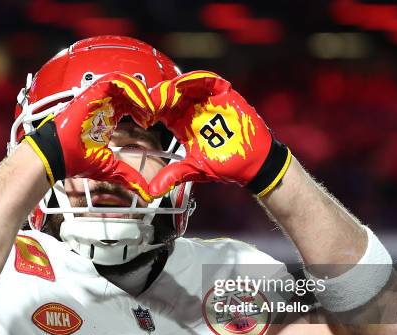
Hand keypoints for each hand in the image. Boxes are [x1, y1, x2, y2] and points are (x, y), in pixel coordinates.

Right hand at [24, 72, 154, 200]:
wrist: (57, 155)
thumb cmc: (76, 159)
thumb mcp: (110, 168)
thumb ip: (129, 177)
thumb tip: (146, 194)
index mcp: (106, 118)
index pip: (129, 105)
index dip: (142, 110)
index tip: (149, 122)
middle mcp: (102, 106)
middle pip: (129, 91)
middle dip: (144, 101)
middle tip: (152, 114)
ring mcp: (97, 98)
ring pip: (125, 83)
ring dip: (140, 93)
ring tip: (148, 108)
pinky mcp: (93, 93)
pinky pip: (116, 81)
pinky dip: (131, 89)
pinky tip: (139, 103)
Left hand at [148, 71, 290, 196]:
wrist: (253, 161)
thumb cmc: (224, 165)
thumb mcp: (195, 170)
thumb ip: (174, 176)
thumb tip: (152, 192)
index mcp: (182, 126)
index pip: (162, 112)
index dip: (151, 111)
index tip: (143, 115)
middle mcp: (192, 111)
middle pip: (172, 96)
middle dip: (161, 96)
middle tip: (151, 99)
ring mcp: (207, 102)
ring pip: (187, 85)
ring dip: (176, 86)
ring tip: (167, 90)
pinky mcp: (224, 95)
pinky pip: (209, 81)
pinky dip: (198, 79)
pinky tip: (186, 83)